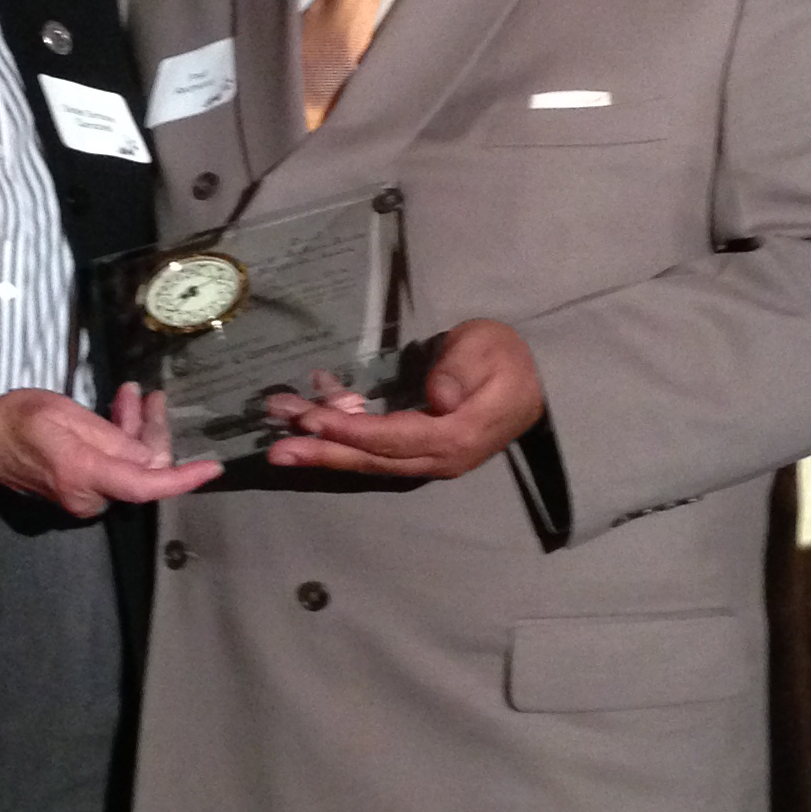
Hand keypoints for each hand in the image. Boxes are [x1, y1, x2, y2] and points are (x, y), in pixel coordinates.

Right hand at [0, 384, 220, 516]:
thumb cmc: (19, 420)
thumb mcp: (66, 415)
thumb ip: (113, 438)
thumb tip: (154, 459)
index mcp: (84, 475)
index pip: (146, 485)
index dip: (183, 478)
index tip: (212, 467)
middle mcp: (88, 496)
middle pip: (142, 469)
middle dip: (151, 431)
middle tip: (150, 395)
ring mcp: (84, 497)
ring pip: (130, 466)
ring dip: (135, 430)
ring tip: (132, 395)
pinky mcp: (81, 491)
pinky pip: (114, 468)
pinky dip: (120, 441)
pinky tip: (119, 413)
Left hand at [263, 319, 544, 479]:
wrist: (534, 385)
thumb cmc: (506, 358)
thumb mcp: (487, 348)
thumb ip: (460, 370)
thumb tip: (438, 398)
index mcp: (456, 435)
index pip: (393, 438)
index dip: (351, 431)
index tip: (312, 419)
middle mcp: (439, 460)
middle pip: (373, 460)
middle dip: (322, 453)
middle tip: (276, 450)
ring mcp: (429, 463)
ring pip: (369, 462)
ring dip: (324, 452)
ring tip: (279, 446)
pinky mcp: (420, 456)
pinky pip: (375, 455)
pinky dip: (340, 445)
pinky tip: (310, 429)